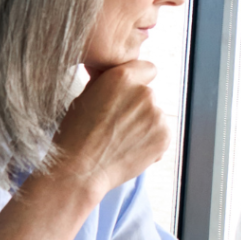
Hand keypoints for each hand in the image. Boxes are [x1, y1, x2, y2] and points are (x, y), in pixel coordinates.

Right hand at [49, 60, 168, 198]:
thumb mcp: (86, 96)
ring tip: (121, 141)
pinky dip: (151, 142)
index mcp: (122, 77)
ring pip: (155, 115)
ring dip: (144, 125)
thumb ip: (107, 81)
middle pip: (149, 95)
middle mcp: (144, 92)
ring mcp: (157, 114)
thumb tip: (114, 71)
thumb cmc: (76, 134)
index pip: (147, 69)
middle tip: (117, 125)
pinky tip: (129, 150)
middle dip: (137, 107)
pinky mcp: (164, 135)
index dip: (138, 81)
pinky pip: (161, 134)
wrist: (79, 170)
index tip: (129, 94)